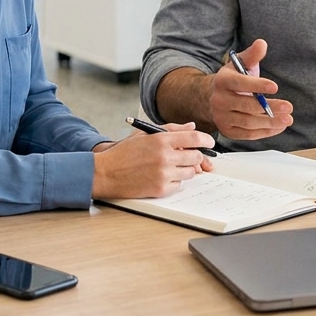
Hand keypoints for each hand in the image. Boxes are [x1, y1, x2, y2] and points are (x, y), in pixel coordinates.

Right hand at [91, 122, 215, 198]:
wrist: (105, 173)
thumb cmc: (123, 153)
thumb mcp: (144, 134)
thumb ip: (170, 129)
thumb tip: (191, 126)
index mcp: (161, 140)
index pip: (194, 138)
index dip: (206, 140)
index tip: (209, 143)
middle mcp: (165, 157)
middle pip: (196, 157)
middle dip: (195, 156)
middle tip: (189, 156)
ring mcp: (164, 174)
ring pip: (190, 172)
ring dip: (184, 169)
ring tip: (169, 166)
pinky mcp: (161, 189)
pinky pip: (179, 184)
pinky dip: (174, 181)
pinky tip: (160, 176)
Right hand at [208, 39, 293, 139]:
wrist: (214, 98)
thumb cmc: (233, 79)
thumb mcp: (240, 64)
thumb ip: (252, 55)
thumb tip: (262, 43)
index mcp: (222, 81)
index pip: (239, 83)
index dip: (257, 85)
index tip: (275, 87)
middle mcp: (219, 101)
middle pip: (246, 105)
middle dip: (269, 107)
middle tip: (288, 106)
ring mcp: (222, 118)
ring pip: (248, 122)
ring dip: (270, 122)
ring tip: (287, 118)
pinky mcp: (228, 131)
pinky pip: (248, 134)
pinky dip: (265, 132)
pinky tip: (279, 127)